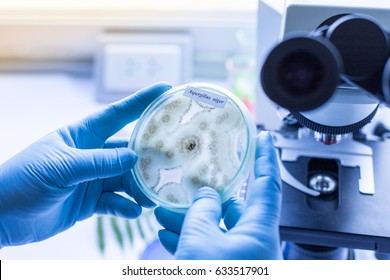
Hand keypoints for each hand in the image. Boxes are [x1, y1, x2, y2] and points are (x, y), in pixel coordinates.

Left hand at [0, 82, 170, 247]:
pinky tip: (132, 212)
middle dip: (148, 156)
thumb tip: (134, 157)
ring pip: (125, 179)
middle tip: (171, 160)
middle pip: (127, 151)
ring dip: (139, 187)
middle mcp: (91, 154)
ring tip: (152, 195)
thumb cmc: (23, 181)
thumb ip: (99, 162)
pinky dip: (125, 207)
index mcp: (81, 135)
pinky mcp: (90, 202)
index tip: (164, 90)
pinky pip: (115, 202)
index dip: (141, 101)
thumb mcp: (62, 167)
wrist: (0, 218)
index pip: (116, 114)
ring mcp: (92, 179)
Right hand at [155, 131, 282, 258]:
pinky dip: (191, 240)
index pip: (268, 184)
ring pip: (217, 229)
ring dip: (190, 220)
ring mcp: (242, 257)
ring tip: (164, 212)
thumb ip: (203, 210)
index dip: (266, 157)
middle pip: (234, 207)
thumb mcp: (200, 239)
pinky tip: (168, 235)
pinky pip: (211, 248)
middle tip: (185, 186)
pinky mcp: (228, 267)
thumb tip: (207, 195)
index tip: (263, 138)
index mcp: (260, 231)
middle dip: (206, 196)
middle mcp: (255, 242)